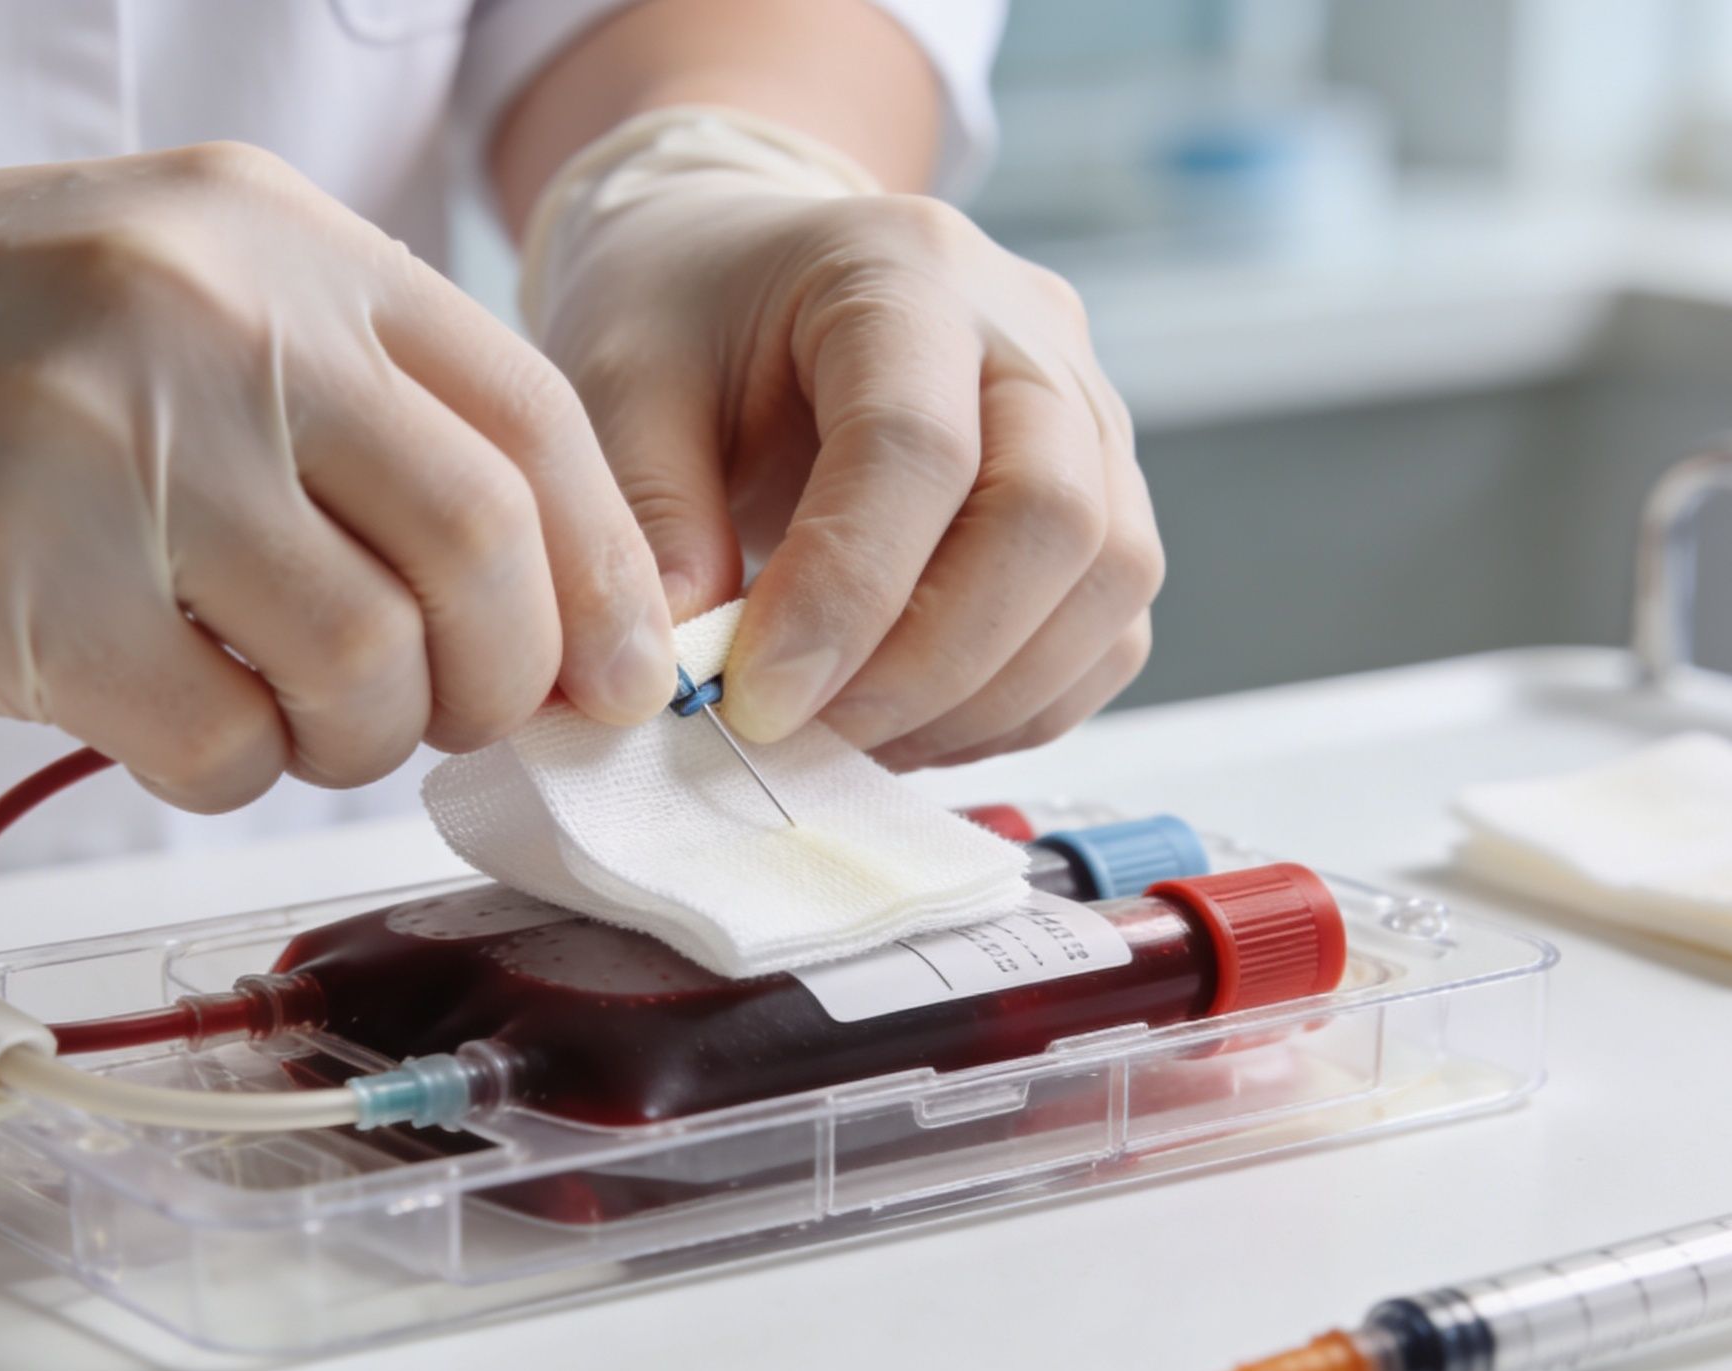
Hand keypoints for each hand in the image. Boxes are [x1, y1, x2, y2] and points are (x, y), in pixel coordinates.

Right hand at [0, 139, 673, 808]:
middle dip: (502, 681)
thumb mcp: (180, 302)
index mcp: (281, 243)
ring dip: (356, 739)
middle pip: (480, 550)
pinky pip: (218, 745)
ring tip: (285, 712)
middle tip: (449, 719)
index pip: (529, 419)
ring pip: (363, 668)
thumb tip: (548, 608)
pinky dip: (231, 775)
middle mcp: (214, 319)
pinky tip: (172, 726)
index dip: (605, 576)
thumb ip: (356, 418)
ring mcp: (108, 441)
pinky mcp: (7, 576)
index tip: (614, 681)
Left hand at [527, 110, 1159, 769]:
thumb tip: (681, 672)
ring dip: (981, 699)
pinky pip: (1112, 632)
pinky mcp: (1109, 499)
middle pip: (1050, 518)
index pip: (916, 447)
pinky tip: (906, 723)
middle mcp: (1031, 333)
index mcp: (902, 272)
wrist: (754, 276)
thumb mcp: (620, 382)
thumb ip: (651, 515)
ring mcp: (1091, 416)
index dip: (844, 594)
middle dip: (929, 664)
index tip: (756, 700)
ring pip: (1107, 582)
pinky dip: (1017, 707)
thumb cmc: (690, 321)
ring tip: (847, 736)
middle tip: (806, 733)